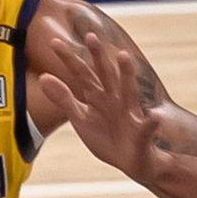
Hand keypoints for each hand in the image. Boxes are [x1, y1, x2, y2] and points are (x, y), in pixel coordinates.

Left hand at [38, 34, 164, 184]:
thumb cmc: (106, 138)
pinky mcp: (142, 134)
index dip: (69, 59)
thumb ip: (64, 98)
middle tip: (90, 35)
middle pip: (104, 75)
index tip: (54, 42)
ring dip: (126, 75)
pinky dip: (151, 123)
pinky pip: (147, 128)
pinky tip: (154, 117)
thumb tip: (42, 76)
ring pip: (128, 92)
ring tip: (123, 56)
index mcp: (98, 96)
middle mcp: (114, 100)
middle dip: (98, 57)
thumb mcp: (81, 118)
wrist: (131, 161)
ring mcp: (129, 115)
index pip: (81, 74)